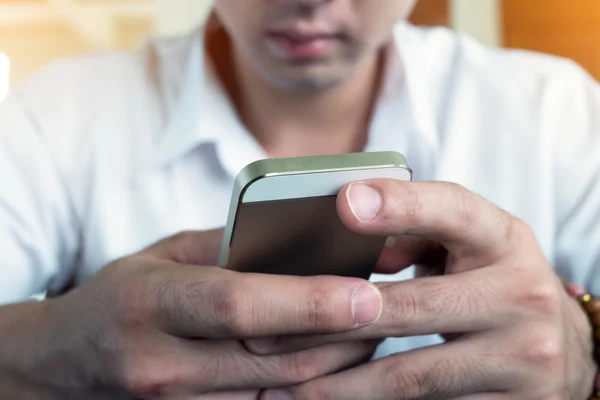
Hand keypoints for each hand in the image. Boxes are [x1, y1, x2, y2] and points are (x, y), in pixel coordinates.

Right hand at [42, 230, 382, 398]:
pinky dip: (304, 388)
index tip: (365, 292)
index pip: (239, 305)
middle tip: (386, 309)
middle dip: (340, 336)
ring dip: (332, 365)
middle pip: (275, 356)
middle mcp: (162, 364)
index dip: (307, 300)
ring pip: (281, 392)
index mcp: (151, 303)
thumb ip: (225, 246)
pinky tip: (327, 364)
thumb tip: (296, 236)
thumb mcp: (161, 257)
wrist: (62, 365)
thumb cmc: (120, 297)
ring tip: (365, 333)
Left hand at [256, 181, 595, 399]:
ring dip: (342, 384)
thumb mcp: (469, 245)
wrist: (564, 346)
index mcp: (503, 239)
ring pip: (412, 375)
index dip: (399, 204)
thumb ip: (414, 234)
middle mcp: (520, 296)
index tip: (342, 202)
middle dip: (332, 323)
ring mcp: (522, 357)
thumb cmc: (494, 280)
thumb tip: (345, 244)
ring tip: (285, 388)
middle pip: (411, 308)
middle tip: (267, 333)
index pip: (452, 211)